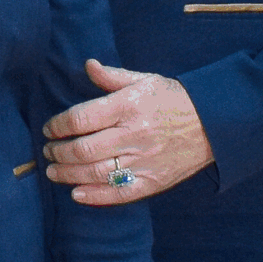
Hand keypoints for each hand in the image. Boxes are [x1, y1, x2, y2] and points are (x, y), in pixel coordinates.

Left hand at [43, 59, 213, 204]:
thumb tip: (88, 65)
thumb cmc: (174, 99)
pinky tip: (77, 193)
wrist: (214, 123)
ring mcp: (144, 160)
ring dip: (68, 174)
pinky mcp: (154, 181)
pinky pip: (120, 193)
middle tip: (48, 151)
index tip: (49, 129)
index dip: (57, 126)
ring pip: (96, 173)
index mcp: (128, 106)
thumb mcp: (145, 80)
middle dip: (58, 152)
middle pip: (83, 149)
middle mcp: (133, 134)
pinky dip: (95, 196)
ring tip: (53, 171)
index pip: (80, 119)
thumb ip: (113, 76)